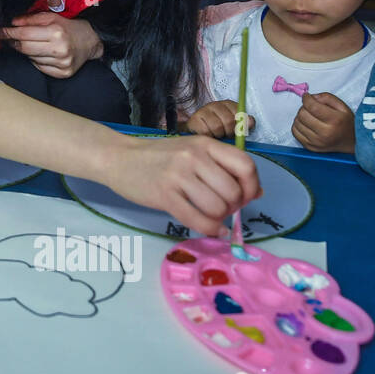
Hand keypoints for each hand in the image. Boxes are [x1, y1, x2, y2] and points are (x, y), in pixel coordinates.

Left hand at [0, 12, 102, 78]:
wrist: (91, 42)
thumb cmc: (68, 27)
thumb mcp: (52, 17)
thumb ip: (31, 19)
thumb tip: (12, 23)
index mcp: (56, 32)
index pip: (23, 34)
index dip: (6, 33)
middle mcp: (59, 49)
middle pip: (24, 48)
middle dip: (13, 43)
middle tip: (8, 39)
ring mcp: (61, 63)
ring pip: (31, 58)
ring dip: (27, 52)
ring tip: (35, 44)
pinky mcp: (63, 74)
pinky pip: (39, 68)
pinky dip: (36, 61)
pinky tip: (43, 54)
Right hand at [106, 134, 261, 234]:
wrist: (118, 158)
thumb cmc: (157, 157)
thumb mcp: (191, 151)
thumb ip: (221, 167)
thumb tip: (256, 192)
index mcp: (204, 144)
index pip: (245, 165)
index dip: (251, 186)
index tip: (245, 196)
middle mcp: (193, 157)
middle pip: (233, 191)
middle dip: (233, 207)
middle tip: (222, 208)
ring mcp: (178, 176)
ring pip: (218, 208)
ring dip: (219, 218)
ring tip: (210, 215)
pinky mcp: (164, 196)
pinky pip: (198, 220)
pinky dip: (210, 229)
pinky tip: (211, 229)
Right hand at [186, 99, 254, 139]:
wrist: (197, 132)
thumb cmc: (219, 130)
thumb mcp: (234, 126)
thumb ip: (244, 124)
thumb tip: (250, 122)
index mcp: (228, 104)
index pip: (240, 113)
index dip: (240, 125)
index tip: (237, 131)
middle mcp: (215, 104)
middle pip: (229, 120)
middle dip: (229, 132)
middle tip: (226, 134)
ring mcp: (203, 110)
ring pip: (217, 127)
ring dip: (218, 135)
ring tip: (217, 135)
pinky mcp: (194, 119)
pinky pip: (206, 131)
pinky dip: (209, 136)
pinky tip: (208, 135)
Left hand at [292, 92, 355, 152]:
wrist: (351, 143)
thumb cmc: (346, 123)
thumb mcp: (342, 106)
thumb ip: (326, 97)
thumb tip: (310, 97)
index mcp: (335, 120)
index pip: (312, 107)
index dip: (306, 99)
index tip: (306, 96)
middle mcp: (325, 133)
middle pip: (302, 114)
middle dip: (304, 107)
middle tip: (310, 107)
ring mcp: (316, 142)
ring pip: (296, 122)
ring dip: (300, 117)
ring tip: (310, 117)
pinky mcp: (310, 147)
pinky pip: (295, 132)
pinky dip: (298, 126)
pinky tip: (306, 124)